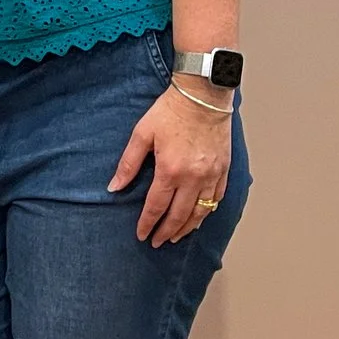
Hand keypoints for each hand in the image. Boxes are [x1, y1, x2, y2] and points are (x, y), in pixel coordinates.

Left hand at [110, 82, 231, 245]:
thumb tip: (114, 187)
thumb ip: (128, 163)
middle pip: (179, 215)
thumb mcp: (142, 134)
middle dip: (166, 232)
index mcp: (170, 170)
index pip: (156, 207)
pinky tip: (199, 218)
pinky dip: (206, 213)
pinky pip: (216, 199)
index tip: (142, 235)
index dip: (147, 224)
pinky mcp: (224, 170)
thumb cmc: (171, 111)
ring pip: (200, 213)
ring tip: (176, 237)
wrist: (203, 96)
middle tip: (157, 242)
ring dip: (186, 228)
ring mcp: (211, 176)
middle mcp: (193, 178)